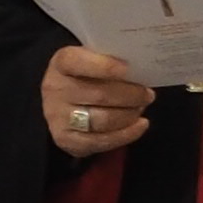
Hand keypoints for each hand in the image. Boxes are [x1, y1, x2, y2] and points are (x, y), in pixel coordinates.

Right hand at [42, 43, 152, 160]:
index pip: (78, 62)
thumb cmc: (83, 77)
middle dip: (130, 95)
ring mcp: (58, 117)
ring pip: (103, 120)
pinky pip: (101, 141)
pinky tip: (140, 125)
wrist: (59, 102)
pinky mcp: (66, 140)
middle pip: (99, 95)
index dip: (104, 66)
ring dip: (129, 115)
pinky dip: (126, 134)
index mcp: (61, 64)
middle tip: (148, 94)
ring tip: (141, 107)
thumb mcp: (88, 60)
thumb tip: (139, 69)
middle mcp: (55, 90)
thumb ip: (107, 61)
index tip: (128, 69)